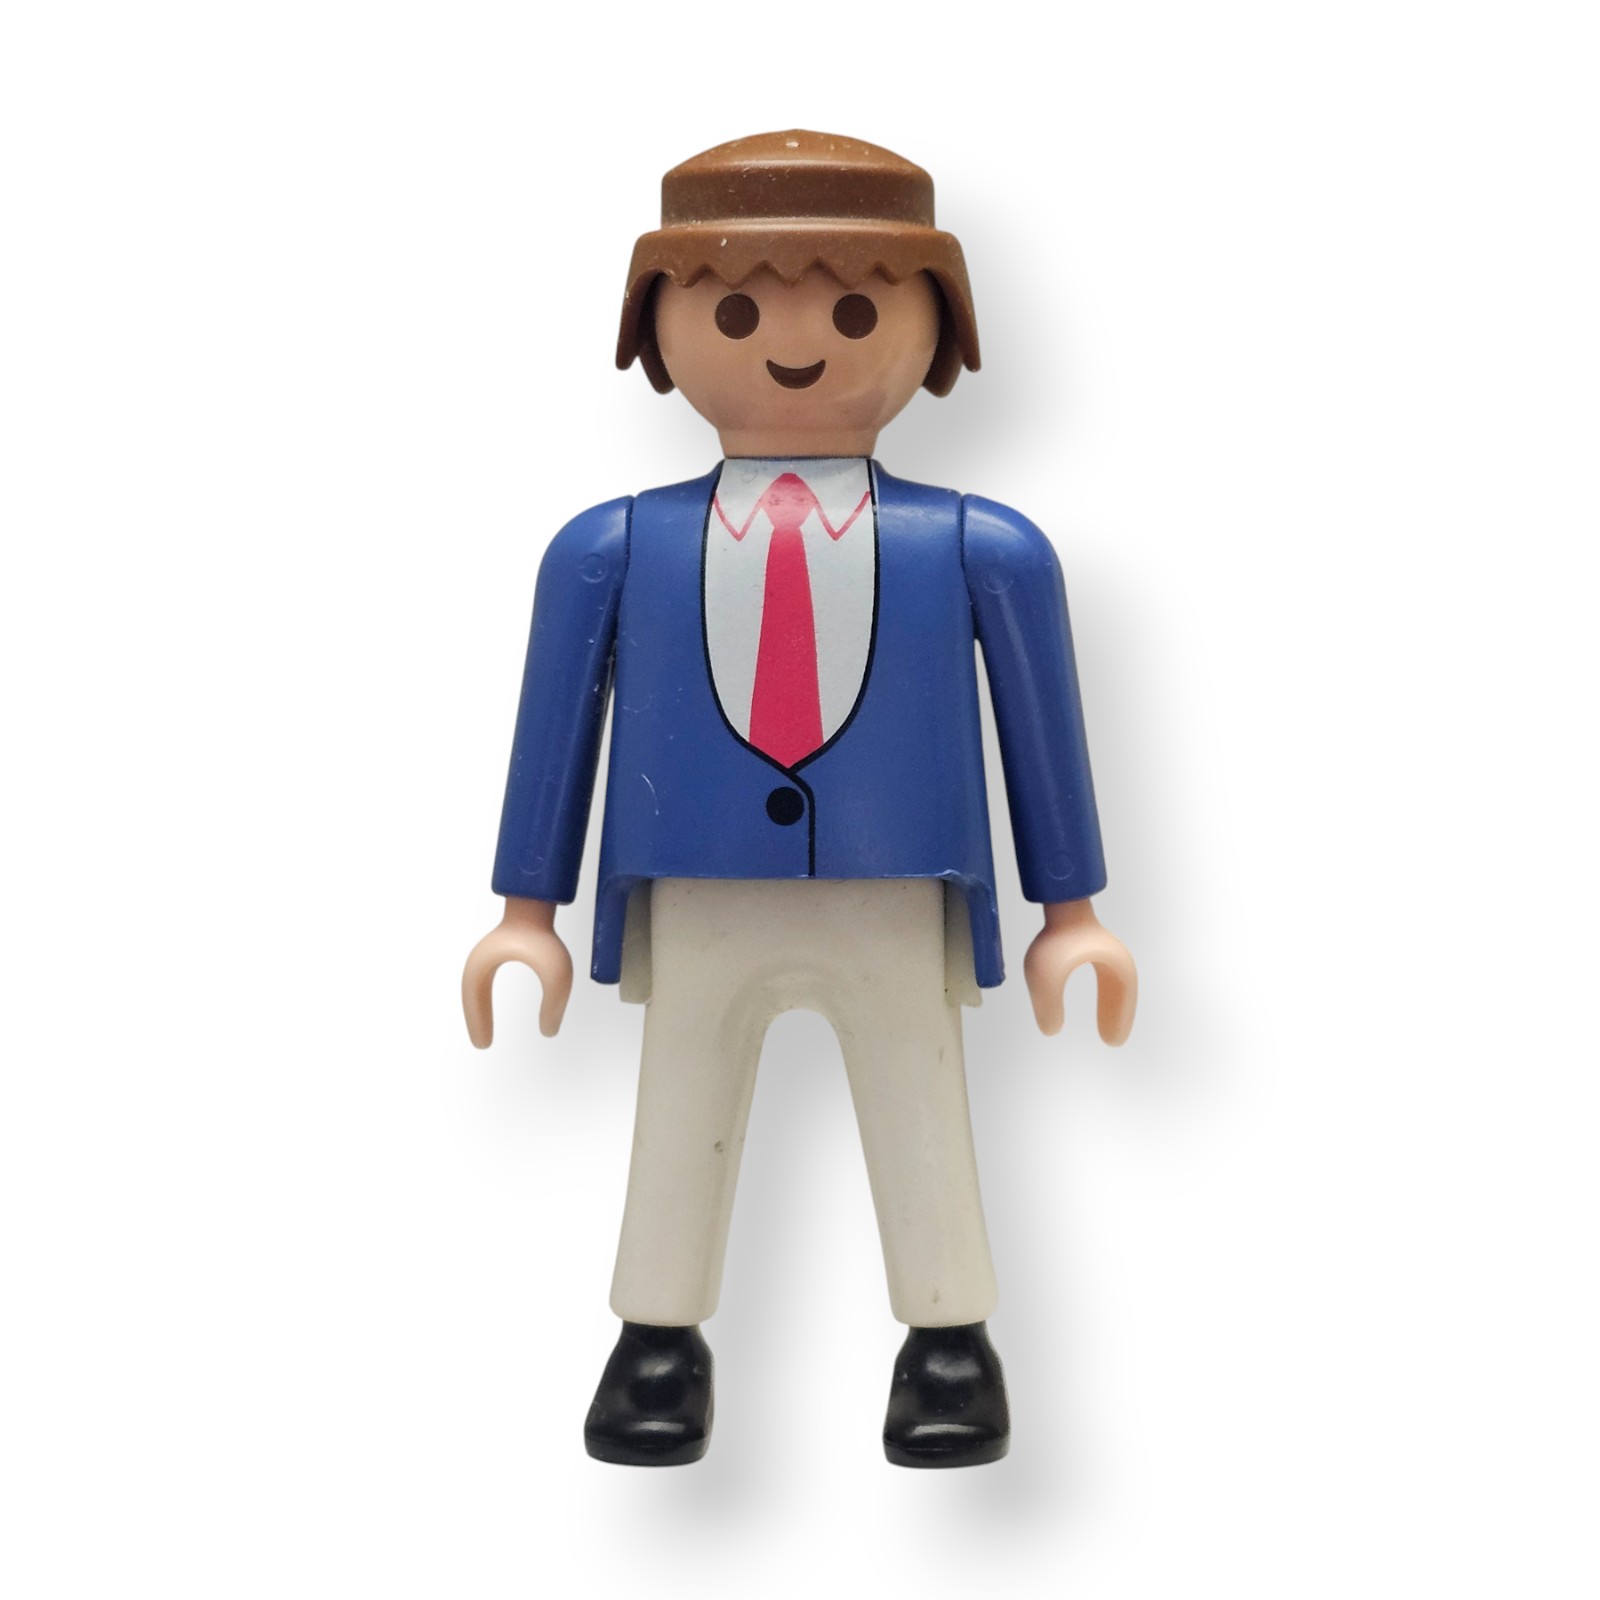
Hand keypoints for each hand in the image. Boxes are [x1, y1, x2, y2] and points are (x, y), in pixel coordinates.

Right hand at [461, 897, 572, 1046]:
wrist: (539, 904)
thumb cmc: (543, 937)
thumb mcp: (555, 977)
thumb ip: (554, 1005)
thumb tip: (549, 1031)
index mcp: (483, 965)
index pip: (473, 999)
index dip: (477, 1022)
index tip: (484, 1044)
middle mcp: (481, 960)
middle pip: (471, 996)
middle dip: (476, 1019)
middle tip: (483, 1044)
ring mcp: (489, 953)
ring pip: (477, 988)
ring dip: (480, 1010)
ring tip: (486, 1033)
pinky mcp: (500, 950)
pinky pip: (487, 980)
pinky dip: (486, 998)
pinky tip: (496, 1009)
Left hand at [1023, 899, 1136, 1044]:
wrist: (1055, 903)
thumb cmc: (1056, 938)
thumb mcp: (1046, 978)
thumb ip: (1048, 1006)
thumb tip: (1050, 1030)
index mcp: (1115, 965)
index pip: (1123, 998)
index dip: (1120, 1020)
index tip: (1113, 1042)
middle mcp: (1113, 957)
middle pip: (1121, 993)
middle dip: (1118, 1016)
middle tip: (1111, 1041)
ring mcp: (1103, 949)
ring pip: (1112, 985)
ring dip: (1110, 1006)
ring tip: (1105, 1030)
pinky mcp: (1090, 945)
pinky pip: (1103, 977)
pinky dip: (1102, 995)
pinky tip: (1091, 1003)